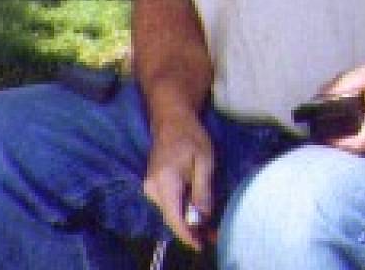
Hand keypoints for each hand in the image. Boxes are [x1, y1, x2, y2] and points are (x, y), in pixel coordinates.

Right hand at [143, 113, 214, 249]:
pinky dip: (183, 209)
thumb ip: (202, 190)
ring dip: (189, 219)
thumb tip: (203, 217)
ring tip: (210, 226)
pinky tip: (197, 211)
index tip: (200, 246)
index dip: (187, 234)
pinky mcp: (153, 185)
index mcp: (164, 182)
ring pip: (171, 211)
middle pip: (172, 217)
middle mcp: (152, 188)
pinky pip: (169, 202)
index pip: (173, 217)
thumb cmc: (190, 136)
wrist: (171, 119)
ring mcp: (150, 187)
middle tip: (214, 235)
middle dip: (192, 229)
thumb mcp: (204, 161)